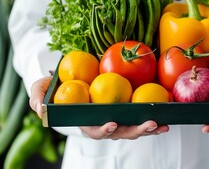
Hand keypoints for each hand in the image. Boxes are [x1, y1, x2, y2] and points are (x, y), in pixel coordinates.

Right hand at [30, 77, 169, 139]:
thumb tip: (40, 109)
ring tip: (163, 124)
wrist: (70, 80)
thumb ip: (38, 98)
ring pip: (133, 128)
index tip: (112, 123)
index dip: (103, 130)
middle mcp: (102, 124)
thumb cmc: (55, 89)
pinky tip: (165, 114)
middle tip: (150, 124)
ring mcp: (116, 118)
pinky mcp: (125, 110)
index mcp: (85, 122)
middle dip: (135, 131)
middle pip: (120, 132)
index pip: (94, 131)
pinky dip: (151, 116)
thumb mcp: (41, 90)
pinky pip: (139, 116)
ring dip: (148, 127)